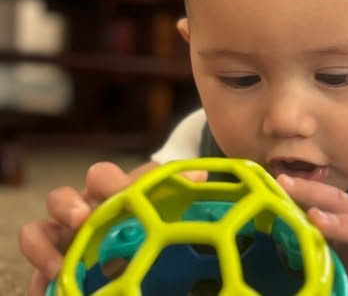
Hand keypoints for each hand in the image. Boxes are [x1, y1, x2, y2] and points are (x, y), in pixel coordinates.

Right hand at [19, 161, 205, 295]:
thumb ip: (180, 187)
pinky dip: (39, 283)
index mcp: (110, 191)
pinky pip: (35, 274)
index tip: (121, 194)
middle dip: (67, 206)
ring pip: (37, 231)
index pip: (102, 175)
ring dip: (42, 246)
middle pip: (61, 198)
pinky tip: (48, 293)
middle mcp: (83, 209)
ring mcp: (65, 237)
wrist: (144, 231)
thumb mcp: (167, 198)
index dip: (109, 183)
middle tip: (81, 219)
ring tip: (57, 267)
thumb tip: (201, 176)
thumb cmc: (153, 211)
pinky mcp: (55, 266)